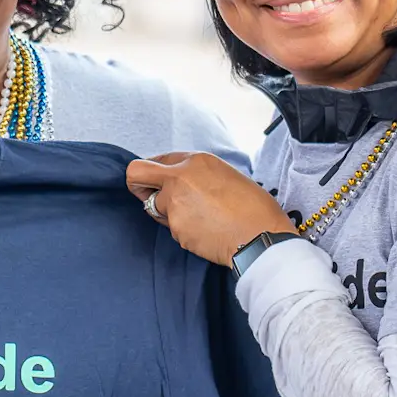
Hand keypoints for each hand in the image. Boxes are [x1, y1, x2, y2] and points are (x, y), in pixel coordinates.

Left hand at [126, 152, 295, 268]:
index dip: (156, 172)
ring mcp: (175, 203)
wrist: (261, 237)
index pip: (158, 159)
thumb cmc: (254, 208)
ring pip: (154, 207)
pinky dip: (184, 231)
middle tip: (147, 195)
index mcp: (196, 161)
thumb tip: (179, 179)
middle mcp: (179, 178)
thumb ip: (197, 174)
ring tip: (200, 219)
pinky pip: (172, 228)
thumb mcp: (226, 175)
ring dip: (168, 214)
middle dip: (137, 185)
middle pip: (135, 173)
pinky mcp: (176, 228)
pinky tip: (206, 232)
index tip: (157, 181)